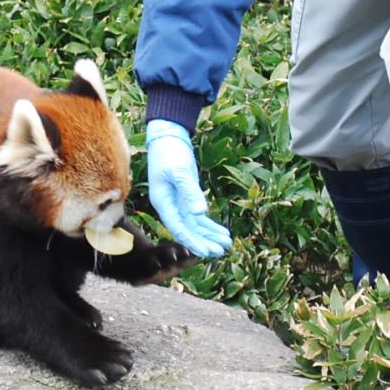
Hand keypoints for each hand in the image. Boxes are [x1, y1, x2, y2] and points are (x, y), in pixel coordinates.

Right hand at [145, 120, 230, 257]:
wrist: (168, 138)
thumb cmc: (170, 152)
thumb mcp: (180, 171)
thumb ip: (190, 192)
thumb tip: (201, 213)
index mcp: (163, 201)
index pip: (178, 227)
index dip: (192, 241)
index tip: (206, 252)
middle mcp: (169, 206)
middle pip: (187, 229)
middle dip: (204, 241)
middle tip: (220, 252)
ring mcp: (178, 203)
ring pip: (195, 224)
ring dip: (210, 235)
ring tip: (226, 244)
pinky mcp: (187, 198)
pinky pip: (198, 216)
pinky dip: (210, 225)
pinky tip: (222, 233)